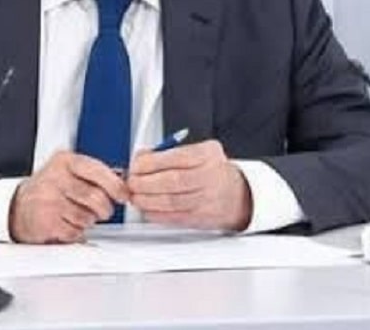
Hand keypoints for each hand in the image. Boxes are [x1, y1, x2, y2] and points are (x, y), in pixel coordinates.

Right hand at [9, 151, 128, 243]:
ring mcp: (49, 200)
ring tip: (78, 215)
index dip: (115, 186)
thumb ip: (94, 173)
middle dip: (105, 209)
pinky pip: (75, 231)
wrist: (19, 206)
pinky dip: (76, 232)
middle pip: (96, 197)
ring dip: (88, 221)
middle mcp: (55, 178)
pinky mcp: (46, 221)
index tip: (123, 195)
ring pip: (87, 216)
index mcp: (65, 161)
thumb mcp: (68, 170)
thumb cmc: (50, 189)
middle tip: (103, 211)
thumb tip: (122, 183)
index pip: (97, 171)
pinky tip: (68, 223)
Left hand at [126, 140, 251, 230]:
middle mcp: (209, 177)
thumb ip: (170, 151)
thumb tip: (141, 157)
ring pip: (171, 202)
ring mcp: (206, 200)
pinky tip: (146, 208)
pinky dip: (155, 214)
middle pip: (172, 181)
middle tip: (132, 182)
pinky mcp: (201, 219)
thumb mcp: (199, 151)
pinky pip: (174, 217)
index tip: (137, 165)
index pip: (176, 158)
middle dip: (145, 182)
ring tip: (135, 196)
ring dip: (147, 200)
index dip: (151, 162)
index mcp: (207, 155)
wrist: (237, 196)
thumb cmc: (212, 170)